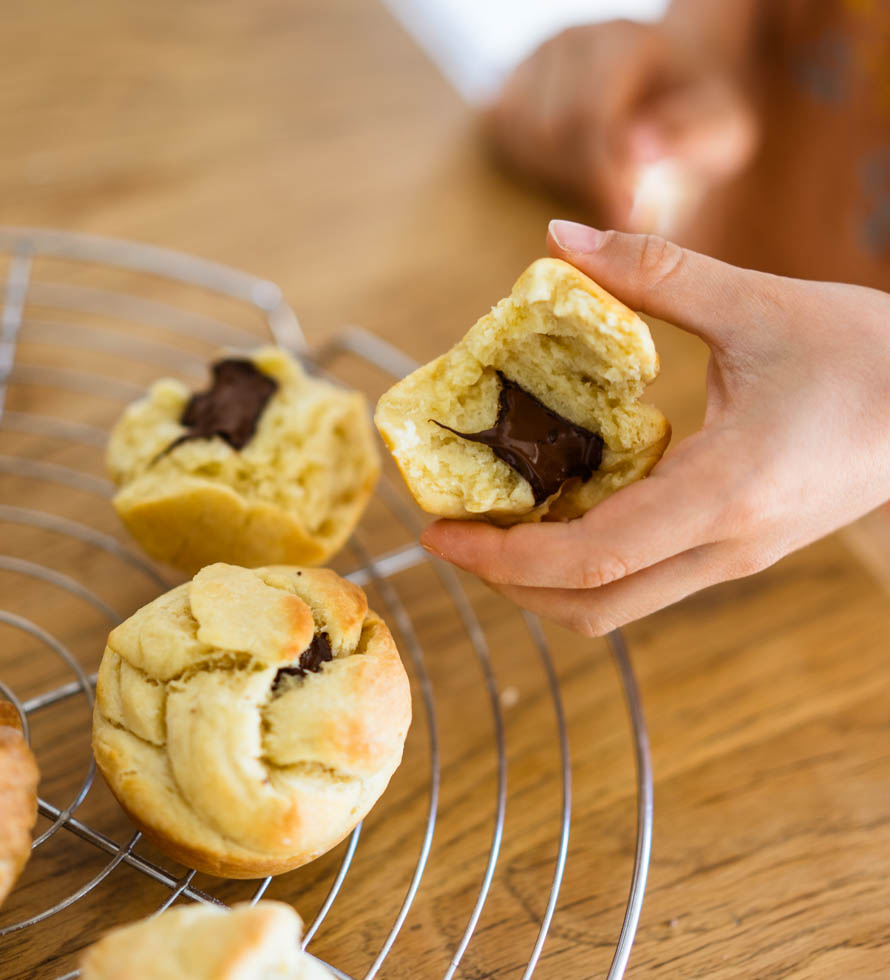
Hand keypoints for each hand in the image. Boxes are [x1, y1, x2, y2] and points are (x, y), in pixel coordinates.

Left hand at [420, 220, 889, 635]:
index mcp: (726, 493)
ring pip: (614, 605)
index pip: (592, 560)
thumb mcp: (760, 305)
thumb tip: (560, 240)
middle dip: (507, 580)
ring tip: (492, 522)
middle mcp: (725, 546)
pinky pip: (641, 579)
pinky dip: (582, 562)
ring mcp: (732, 558)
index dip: (505, 557)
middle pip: (589, 606)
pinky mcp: (735, 550)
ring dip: (541, 579)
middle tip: (451, 531)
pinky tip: (557, 506)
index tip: (440, 532)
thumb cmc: (869, 356)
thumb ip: (654, 274)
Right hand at [485, 20, 756, 231]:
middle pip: (545, 132)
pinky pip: (499, 134)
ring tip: (593, 186)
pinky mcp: (511, 82)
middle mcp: (569, 41)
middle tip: (613, 207)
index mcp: (623, 42)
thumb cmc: (699, 113)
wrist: (677, 77)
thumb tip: (635, 150)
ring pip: (516, 136)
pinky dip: (527, 165)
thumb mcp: (721, 127)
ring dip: (551, 177)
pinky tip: (565, 173)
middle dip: (578, 182)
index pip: (586, 118)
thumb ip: (690, 137)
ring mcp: (534, 60)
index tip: (626, 218)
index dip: (600, 178)